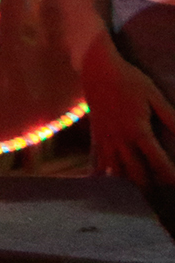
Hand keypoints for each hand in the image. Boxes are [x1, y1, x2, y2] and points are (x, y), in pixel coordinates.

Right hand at [84, 33, 174, 186]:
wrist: (97, 69)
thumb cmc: (130, 81)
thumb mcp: (155, 97)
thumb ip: (171, 119)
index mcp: (138, 130)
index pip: (158, 161)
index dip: (170, 176)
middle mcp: (120, 139)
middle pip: (136, 173)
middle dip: (150, 186)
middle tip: (163, 194)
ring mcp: (105, 139)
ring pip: (115, 171)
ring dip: (127, 183)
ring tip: (139, 192)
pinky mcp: (96, 137)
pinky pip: (96, 162)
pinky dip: (100, 176)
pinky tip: (105, 185)